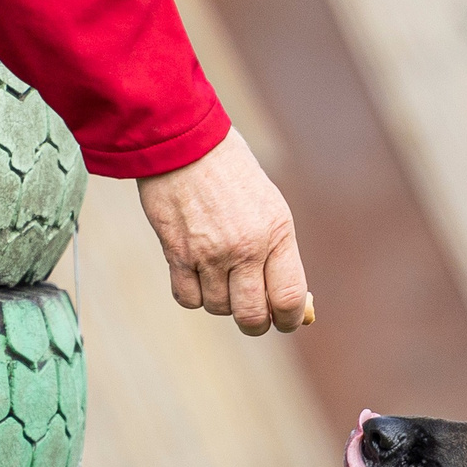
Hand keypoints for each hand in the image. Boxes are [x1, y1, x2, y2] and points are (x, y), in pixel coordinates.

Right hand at [136, 126, 310, 334]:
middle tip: (253, 316)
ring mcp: (208, 253)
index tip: (286, 320)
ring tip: (221, 278)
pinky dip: (194, 295)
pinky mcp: (176, 252)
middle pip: (252, 315)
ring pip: (218, 308)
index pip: (289, 299)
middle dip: (255, 323)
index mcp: (276, 233)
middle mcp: (245, 247)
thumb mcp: (270, 207)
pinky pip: (188, 298)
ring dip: (222, 302)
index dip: (290, 319)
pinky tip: (198, 277)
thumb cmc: (232, 174)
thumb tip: (290, 303)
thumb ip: (280, 254)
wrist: (185, 143)